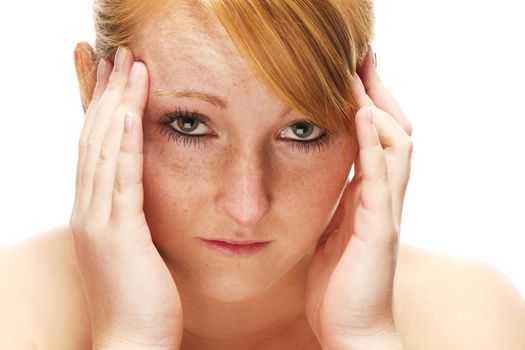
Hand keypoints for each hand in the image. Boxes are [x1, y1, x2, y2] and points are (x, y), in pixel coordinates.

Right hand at [69, 46, 182, 348]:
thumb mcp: (133, 248)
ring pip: (105, 149)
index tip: (116, 77)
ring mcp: (100, 220)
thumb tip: (142, 195)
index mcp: (93, 211)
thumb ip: (132, 217)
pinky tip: (132, 112)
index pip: (95, 148)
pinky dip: (126, 140)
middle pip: (95, 139)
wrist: (131, 342)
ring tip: (130, 66)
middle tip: (120, 56)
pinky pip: (122, 177)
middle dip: (108, 94)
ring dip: (118, 105)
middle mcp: (89, 209)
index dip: (103, 109)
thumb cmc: (139, 298)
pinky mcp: (120, 233)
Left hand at [305, 47, 411, 349]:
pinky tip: (363, 115)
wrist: (351, 330)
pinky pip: (381, 177)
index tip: (351, 75)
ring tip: (361, 73)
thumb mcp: (330, 234)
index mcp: (367, 198)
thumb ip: (333, 206)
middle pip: (394, 131)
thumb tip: (320, 182)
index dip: (367, 105)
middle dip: (380, 93)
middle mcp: (383, 198)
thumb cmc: (338, 286)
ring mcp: (385, 211)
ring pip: (396, 145)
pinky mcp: (380, 228)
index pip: (375, 139)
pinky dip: (373, 144)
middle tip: (364, 56)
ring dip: (380, 106)